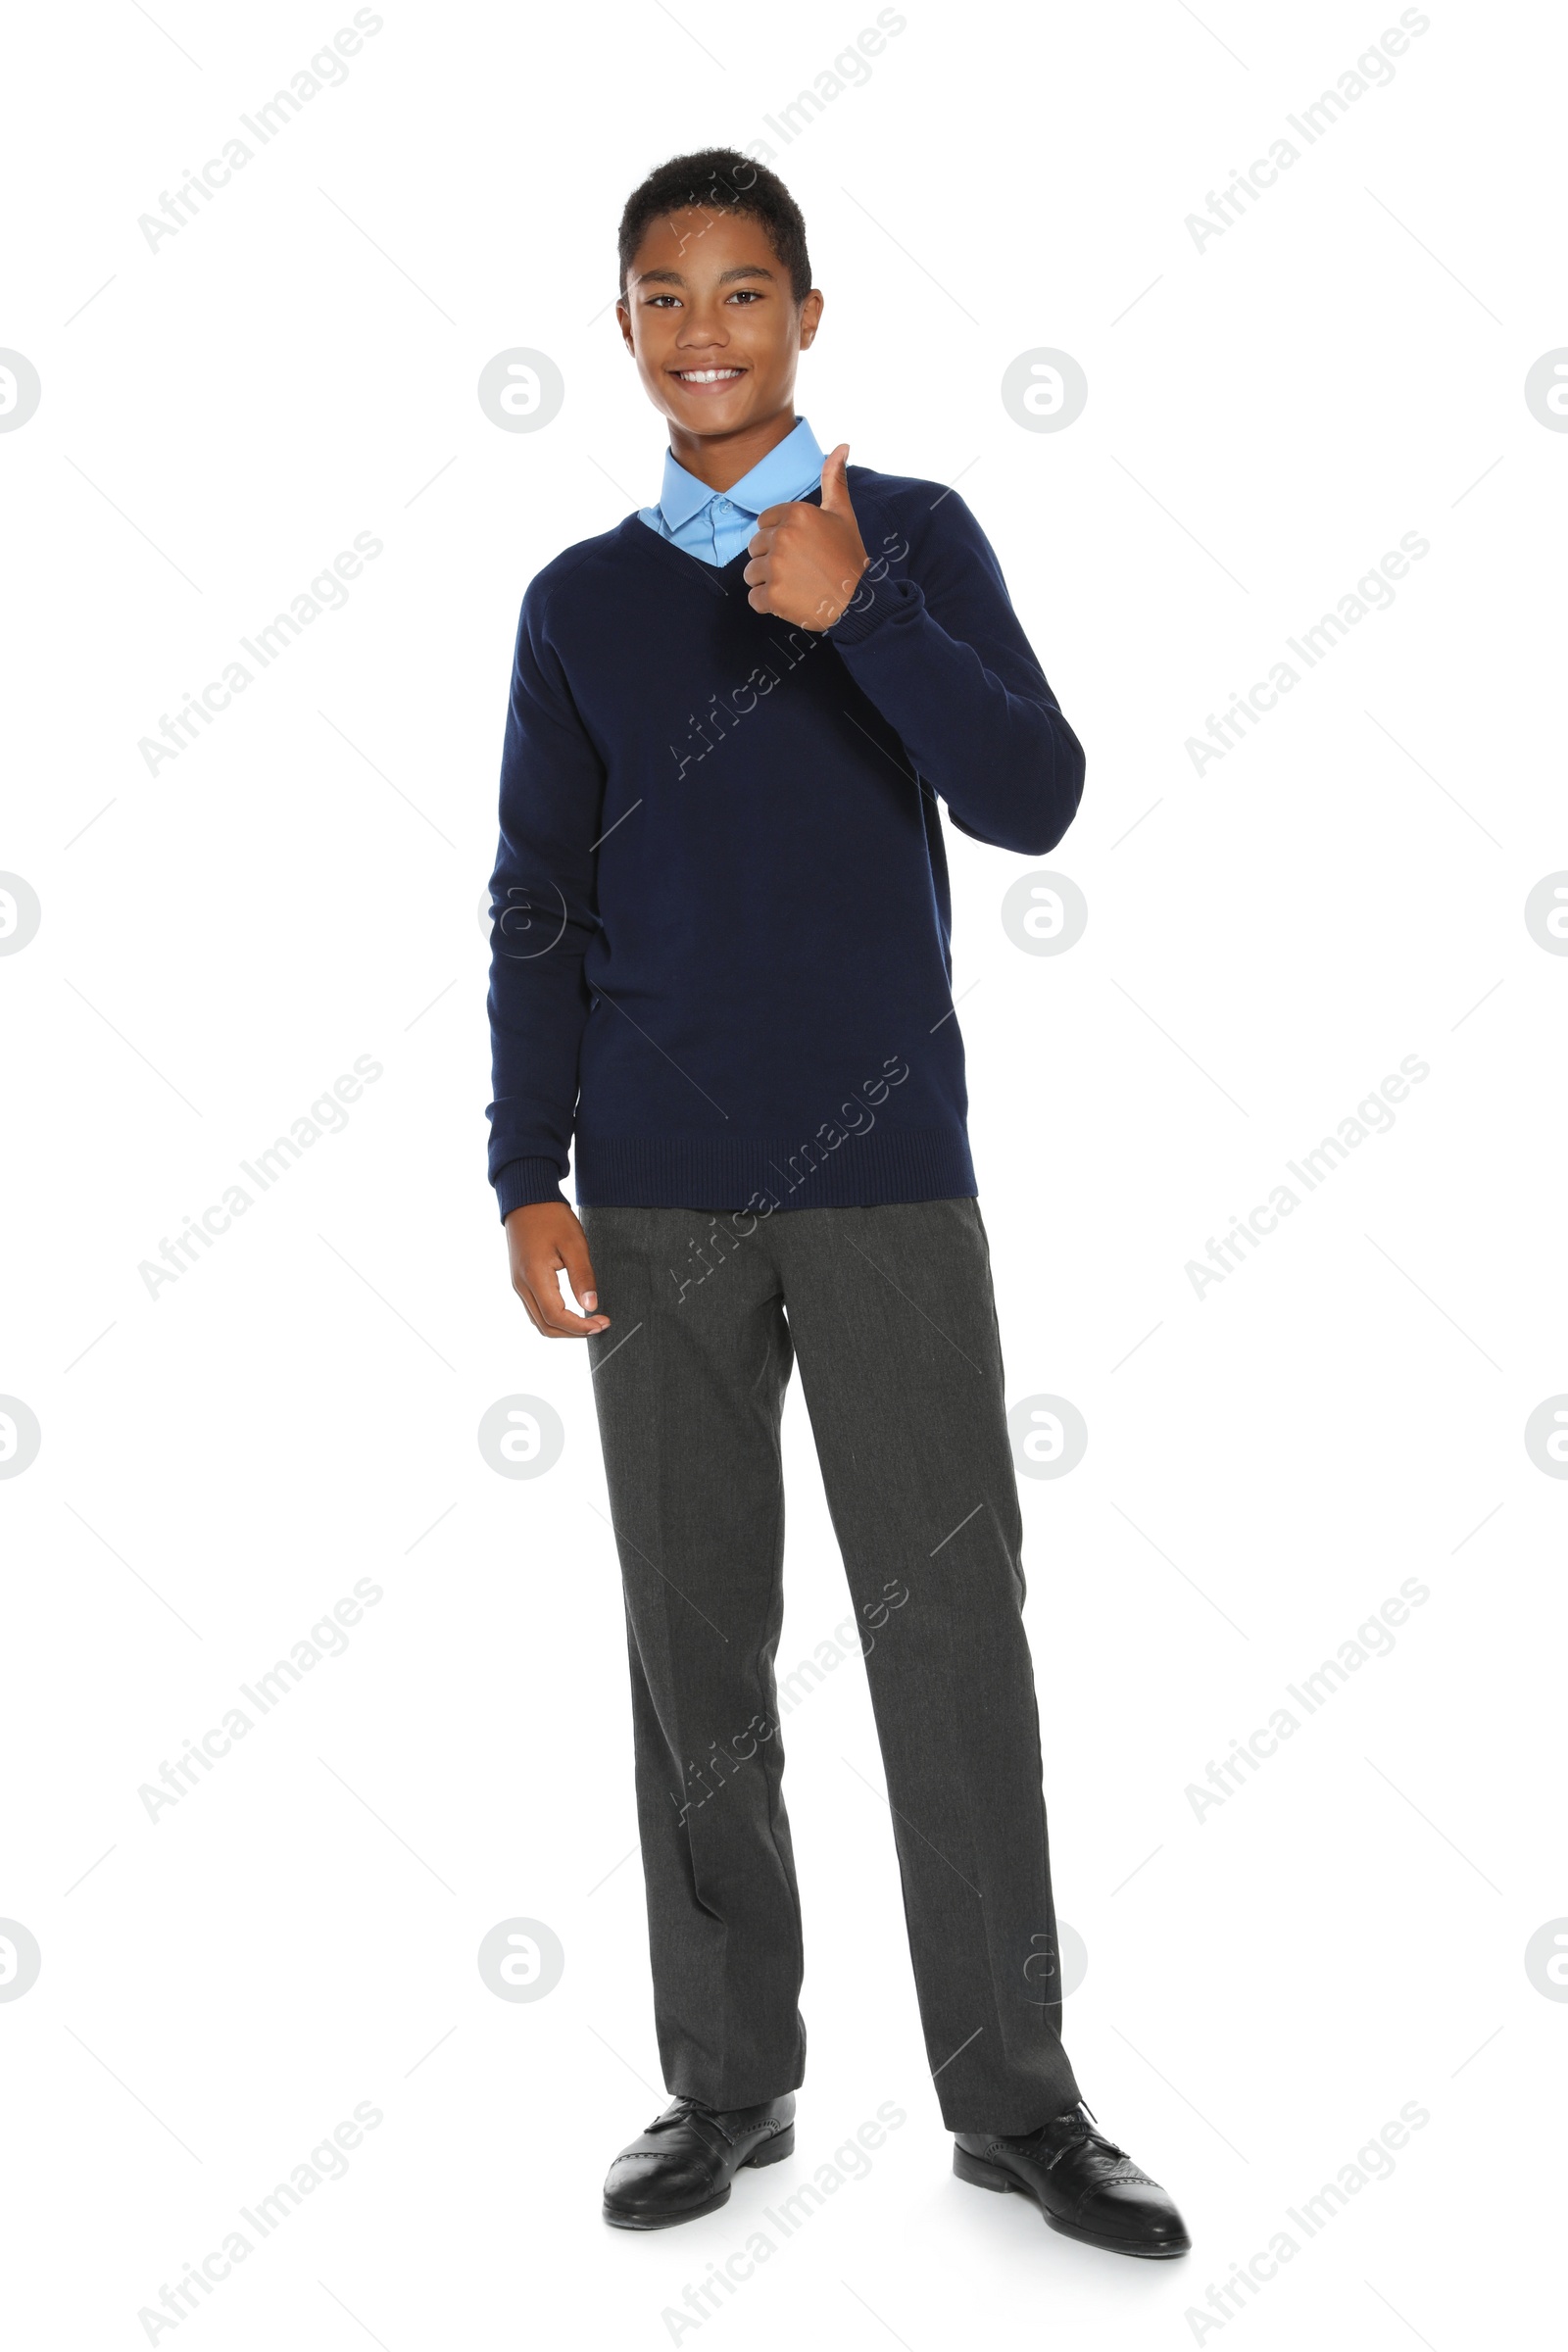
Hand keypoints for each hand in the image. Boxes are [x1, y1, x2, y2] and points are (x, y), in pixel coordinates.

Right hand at [505, 1201, 609, 1337]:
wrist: (526, 1200)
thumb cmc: (551, 1217)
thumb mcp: (574, 1244)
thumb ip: (582, 1277)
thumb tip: (591, 1306)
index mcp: (534, 1276)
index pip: (556, 1316)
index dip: (580, 1326)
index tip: (602, 1323)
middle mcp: (522, 1285)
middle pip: (546, 1325)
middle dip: (574, 1332)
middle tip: (599, 1325)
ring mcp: (519, 1284)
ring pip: (539, 1320)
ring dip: (564, 1327)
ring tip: (589, 1321)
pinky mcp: (520, 1280)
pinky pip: (535, 1309)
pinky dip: (554, 1317)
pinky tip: (572, 1311)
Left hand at [744, 442, 868, 629]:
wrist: (859, 601)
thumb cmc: (850, 557)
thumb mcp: (843, 514)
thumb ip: (834, 479)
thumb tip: (842, 445)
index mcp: (796, 514)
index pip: (763, 523)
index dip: (779, 537)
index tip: (800, 549)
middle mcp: (783, 537)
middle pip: (754, 547)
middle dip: (771, 559)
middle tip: (799, 569)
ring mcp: (776, 567)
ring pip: (751, 573)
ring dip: (768, 582)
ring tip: (795, 585)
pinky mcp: (772, 595)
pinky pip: (754, 599)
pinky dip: (769, 604)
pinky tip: (791, 601)